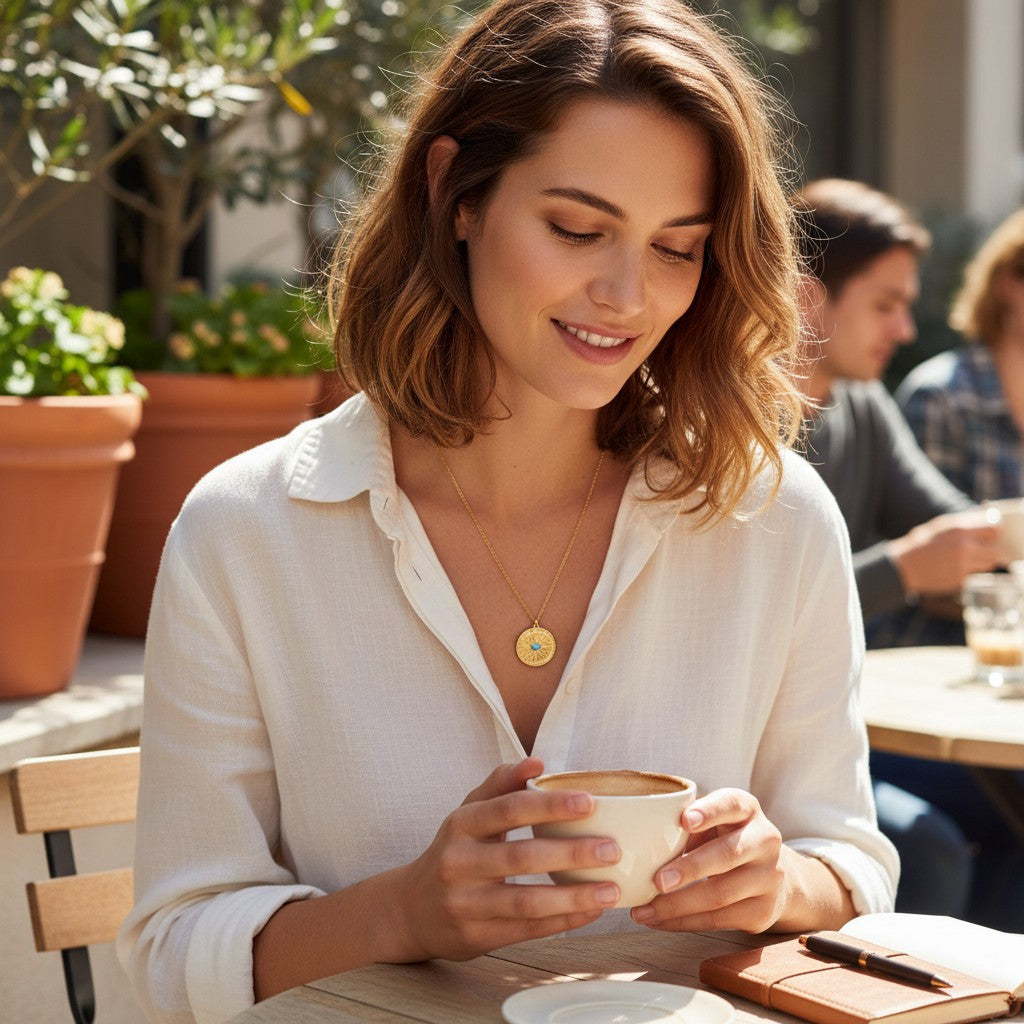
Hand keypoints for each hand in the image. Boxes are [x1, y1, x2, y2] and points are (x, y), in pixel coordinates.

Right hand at [388, 757, 620, 961]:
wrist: (410, 910)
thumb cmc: (453, 852)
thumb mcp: (467, 814)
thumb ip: (500, 784)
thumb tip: (537, 762)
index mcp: (460, 824)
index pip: (509, 809)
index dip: (550, 805)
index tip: (590, 803)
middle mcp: (458, 862)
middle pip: (522, 856)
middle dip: (571, 853)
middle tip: (611, 848)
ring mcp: (464, 903)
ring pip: (526, 901)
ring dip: (573, 896)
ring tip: (611, 889)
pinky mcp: (475, 937)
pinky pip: (526, 930)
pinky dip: (562, 921)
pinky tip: (590, 911)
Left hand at [629, 788, 852, 933]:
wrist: (774, 875)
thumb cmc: (724, 838)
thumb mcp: (713, 821)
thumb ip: (685, 824)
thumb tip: (637, 840)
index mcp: (747, 810)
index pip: (731, 804)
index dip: (709, 811)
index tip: (684, 820)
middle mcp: (764, 840)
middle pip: (727, 854)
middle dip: (690, 869)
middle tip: (657, 881)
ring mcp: (769, 878)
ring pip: (720, 894)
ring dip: (677, 905)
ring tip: (643, 910)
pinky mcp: (763, 912)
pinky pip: (719, 920)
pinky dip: (684, 922)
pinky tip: (659, 921)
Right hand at [888, 510, 1002, 595]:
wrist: (903, 567)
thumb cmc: (919, 544)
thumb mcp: (940, 526)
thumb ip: (964, 524)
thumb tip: (986, 520)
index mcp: (959, 529)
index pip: (994, 528)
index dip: (993, 531)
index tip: (988, 534)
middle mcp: (965, 546)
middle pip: (996, 548)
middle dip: (991, 548)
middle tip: (982, 548)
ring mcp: (963, 564)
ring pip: (989, 563)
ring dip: (984, 560)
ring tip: (970, 558)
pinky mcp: (960, 579)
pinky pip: (976, 574)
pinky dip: (971, 571)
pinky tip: (956, 567)